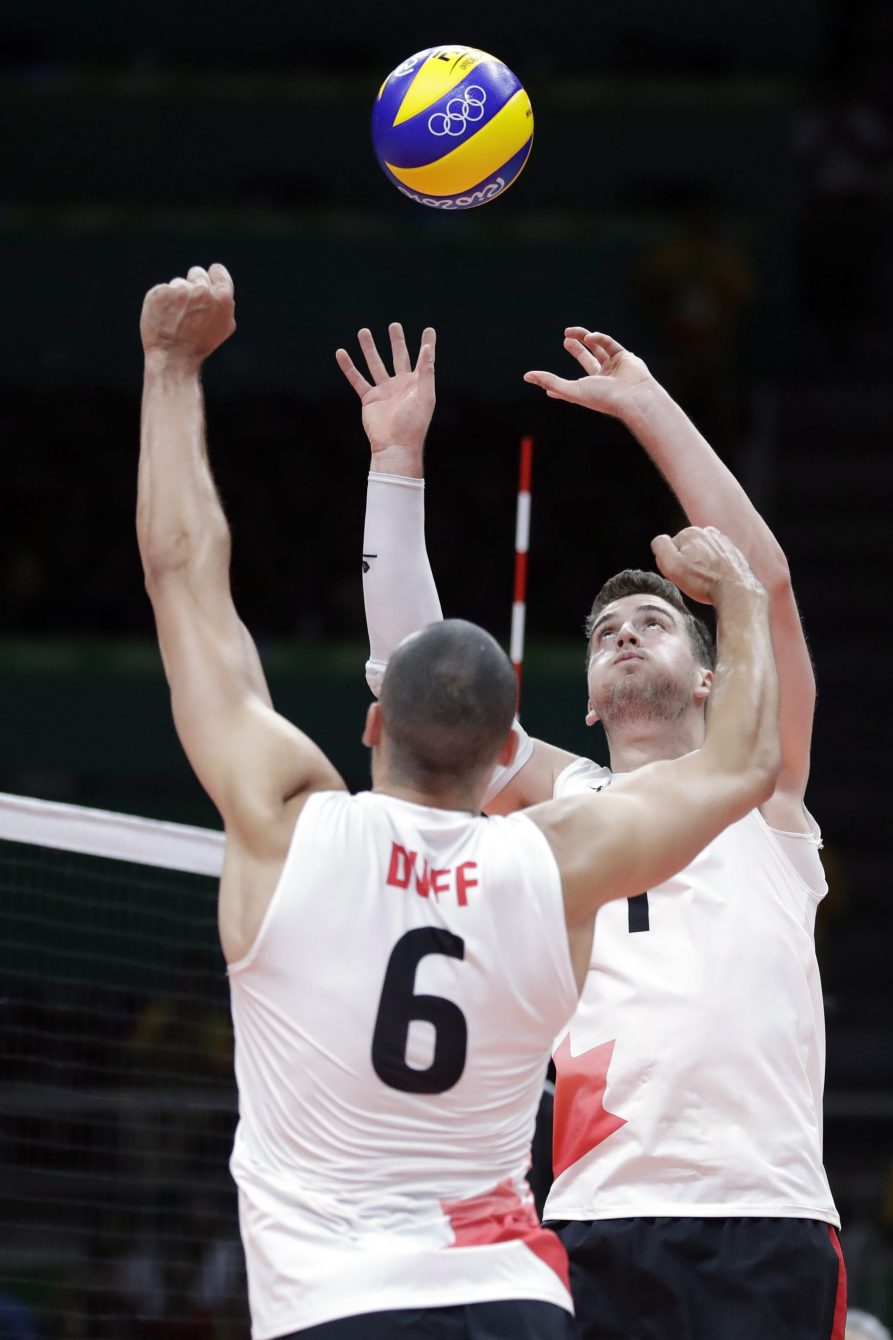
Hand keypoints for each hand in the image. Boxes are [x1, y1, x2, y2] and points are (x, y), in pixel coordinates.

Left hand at [140, 264, 235, 367]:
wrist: (173, 357)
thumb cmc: (200, 344)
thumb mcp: (223, 327)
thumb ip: (224, 305)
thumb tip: (220, 291)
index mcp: (222, 298)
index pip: (218, 271)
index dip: (213, 276)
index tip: (208, 282)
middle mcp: (202, 290)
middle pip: (197, 273)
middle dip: (194, 286)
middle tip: (190, 308)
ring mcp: (180, 290)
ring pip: (179, 283)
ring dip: (178, 296)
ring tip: (177, 318)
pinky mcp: (160, 292)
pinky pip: (162, 290)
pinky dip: (162, 301)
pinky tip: (165, 317)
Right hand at [336, 324, 435, 459]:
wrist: (395, 445)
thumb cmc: (414, 424)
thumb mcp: (425, 396)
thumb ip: (426, 372)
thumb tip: (427, 348)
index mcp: (417, 384)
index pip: (424, 359)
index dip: (427, 345)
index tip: (429, 330)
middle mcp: (401, 385)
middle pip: (398, 357)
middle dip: (397, 341)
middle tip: (394, 326)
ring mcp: (384, 390)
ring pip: (375, 364)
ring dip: (370, 348)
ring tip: (363, 331)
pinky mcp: (369, 398)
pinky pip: (357, 379)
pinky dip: (348, 366)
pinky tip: (341, 353)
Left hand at [523, 329, 651, 417]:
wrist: (632, 396)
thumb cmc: (603, 398)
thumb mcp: (571, 390)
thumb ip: (549, 382)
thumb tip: (526, 376)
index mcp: (591, 390)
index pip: (573, 387)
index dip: (560, 387)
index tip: (549, 392)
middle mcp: (603, 379)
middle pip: (588, 360)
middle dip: (577, 350)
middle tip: (566, 339)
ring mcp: (615, 366)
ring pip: (598, 348)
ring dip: (584, 338)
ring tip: (568, 333)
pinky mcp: (624, 356)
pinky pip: (608, 343)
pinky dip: (598, 339)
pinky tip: (588, 337)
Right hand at [651, 526, 764, 605]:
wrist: (737, 590)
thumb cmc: (704, 581)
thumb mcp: (672, 566)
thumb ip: (661, 548)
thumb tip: (660, 540)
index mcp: (691, 532)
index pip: (670, 548)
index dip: (672, 564)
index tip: (682, 574)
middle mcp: (708, 532)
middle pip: (686, 550)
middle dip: (687, 563)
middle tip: (694, 579)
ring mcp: (722, 541)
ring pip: (701, 555)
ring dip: (701, 566)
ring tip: (706, 580)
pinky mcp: (733, 551)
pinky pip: (715, 559)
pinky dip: (714, 568)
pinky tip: (716, 578)